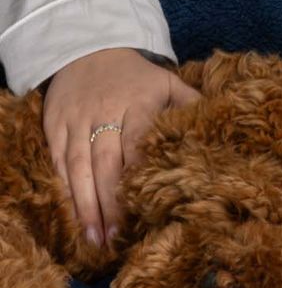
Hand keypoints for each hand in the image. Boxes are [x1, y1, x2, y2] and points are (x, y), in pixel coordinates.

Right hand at [41, 46, 200, 248]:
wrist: (89, 48)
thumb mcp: (166, 81)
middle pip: (106, 161)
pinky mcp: (55, 126)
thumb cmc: (135, 76)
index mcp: (138, 100)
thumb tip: (219, 127)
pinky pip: (59, 163)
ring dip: (86, 205)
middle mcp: (105, 111)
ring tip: (96, 239)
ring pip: (79, 167)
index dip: (139, 173)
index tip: (145, 204)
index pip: (138, 139)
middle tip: (117, 237)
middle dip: (111, 201)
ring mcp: (77, 120)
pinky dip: (65, 192)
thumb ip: (189, 105)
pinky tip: (75, 218)